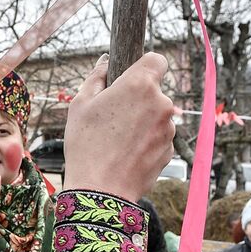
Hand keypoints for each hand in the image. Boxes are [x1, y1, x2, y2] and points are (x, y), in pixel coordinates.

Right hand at [63, 53, 176, 201]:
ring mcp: (168, 129)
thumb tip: (105, 62)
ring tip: (118, 139)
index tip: (133, 77)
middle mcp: (161, 103)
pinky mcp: (170, 150)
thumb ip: (96, 77)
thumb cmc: (86, 145)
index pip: (157, 60)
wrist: (100, 191)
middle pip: (155, 91)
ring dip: (144, 122)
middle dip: (139, 99)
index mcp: (140, 85)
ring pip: (158, 116)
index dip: (144, 66)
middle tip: (114, 116)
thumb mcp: (80, 104)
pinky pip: (159, 138)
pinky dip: (147, 142)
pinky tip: (127, 153)